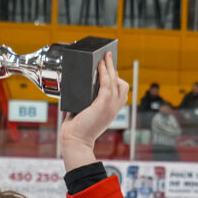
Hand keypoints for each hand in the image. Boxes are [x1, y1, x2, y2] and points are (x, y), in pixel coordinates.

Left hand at [59, 53, 129, 171]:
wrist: (75, 140)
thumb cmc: (78, 128)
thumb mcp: (87, 111)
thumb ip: (88, 100)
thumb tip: (84, 85)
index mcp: (112, 110)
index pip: (121, 92)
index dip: (117, 79)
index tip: (111, 69)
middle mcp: (114, 108)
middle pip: (122, 84)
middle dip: (115, 69)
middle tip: (108, 57)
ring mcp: (110, 107)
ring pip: (115, 81)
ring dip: (110, 67)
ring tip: (104, 57)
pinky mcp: (103, 105)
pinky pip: (106, 84)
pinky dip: (104, 73)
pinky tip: (99, 66)